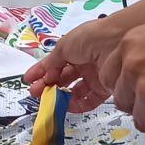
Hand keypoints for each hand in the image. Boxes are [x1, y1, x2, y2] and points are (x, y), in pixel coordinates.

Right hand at [23, 0, 144, 112]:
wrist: (116, 41)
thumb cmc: (88, 38)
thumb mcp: (64, 46)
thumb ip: (52, 63)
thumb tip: (45, 77)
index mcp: (73, 50)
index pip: (54, 63)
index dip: (40, 71)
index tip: (28, 80)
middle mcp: (83, 63)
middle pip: (63, 78)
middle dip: (48, 86)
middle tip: (36, 93)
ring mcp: (94, 76)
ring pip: (74, 90)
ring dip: (60, 96)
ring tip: (49, 100)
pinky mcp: (104, 88)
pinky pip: (88, 99)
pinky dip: (77, 104)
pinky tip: (65, 105)